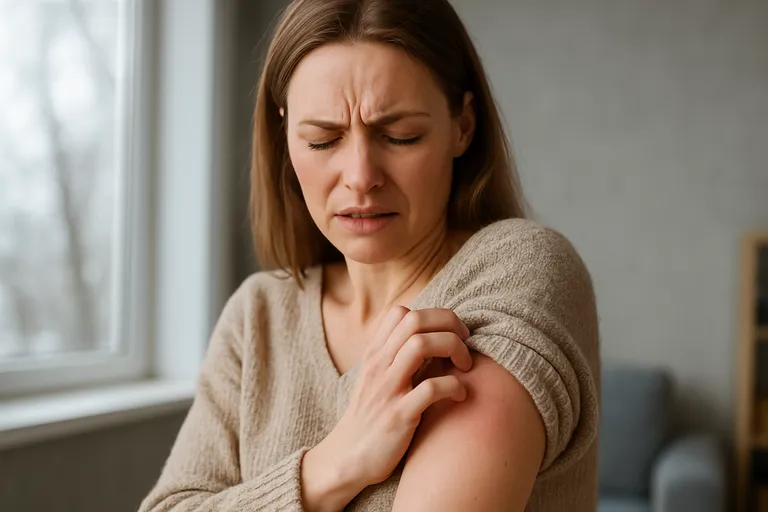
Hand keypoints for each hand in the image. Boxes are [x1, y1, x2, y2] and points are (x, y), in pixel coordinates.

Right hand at [302, 306, 472, 510]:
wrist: (348, 458)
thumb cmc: (371, 415)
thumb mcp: (377, 378)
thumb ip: (397, 355)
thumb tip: (433, 337)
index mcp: (374, 354)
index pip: (401, 312)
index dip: (434, 315)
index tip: (451, 333)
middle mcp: (378, 365)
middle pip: (415, 321)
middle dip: (449, 325)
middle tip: (465, 344)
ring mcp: (387, 389)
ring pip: (421, 345)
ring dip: (453, 349)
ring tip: (466, 366)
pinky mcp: (399, 416)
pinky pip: (431, 389)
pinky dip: (454, 387)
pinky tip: (461, 396)